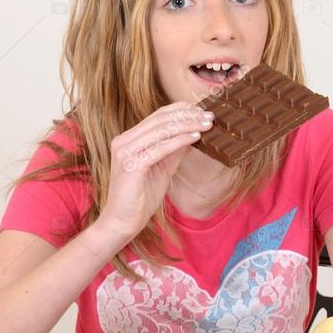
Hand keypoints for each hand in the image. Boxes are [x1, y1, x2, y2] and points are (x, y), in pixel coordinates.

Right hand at [97, 102, 213, 239]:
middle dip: (188, 116)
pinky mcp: (131, 166)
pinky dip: (179, 141)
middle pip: (160, 120)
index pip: (157, 116)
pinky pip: (160, 149)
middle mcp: (123, 141)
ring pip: (161, 131)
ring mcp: (125, 152)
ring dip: (187, 125)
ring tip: (207, 125)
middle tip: (210, 116)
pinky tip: (195, 138)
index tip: (202, 111)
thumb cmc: (141, 197)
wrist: (122, 222)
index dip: (181, 110)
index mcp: (128, 139)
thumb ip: (174, 150)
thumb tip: (194, 133)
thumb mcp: (162, 168)